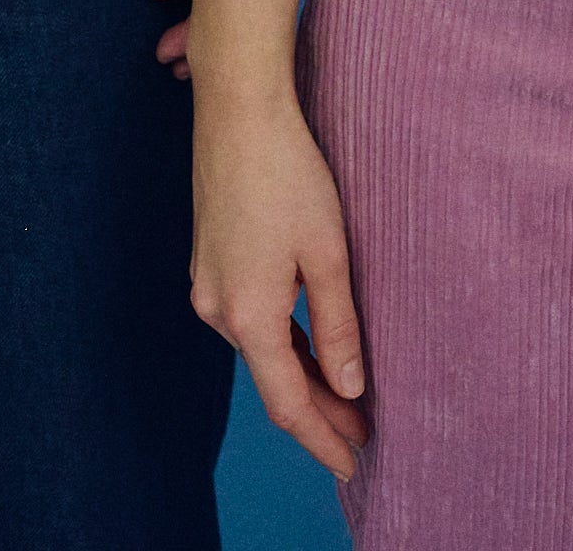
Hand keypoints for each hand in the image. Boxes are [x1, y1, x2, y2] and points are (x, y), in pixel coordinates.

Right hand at [192, 86, 367, 478]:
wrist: (237, 109)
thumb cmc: (288, 173)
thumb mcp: (327, 253)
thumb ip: (337, 325)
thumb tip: (349, 387)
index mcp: (248, 315)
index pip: (288, 403)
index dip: (323, 438)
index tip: (354, 464)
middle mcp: (218, 309)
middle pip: (273, 379)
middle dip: (319, 411)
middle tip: (364, 434)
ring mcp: (208, 283)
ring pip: (260, 348)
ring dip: (301, 375)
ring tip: (347, 396)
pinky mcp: (210, 259)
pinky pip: (248, 319)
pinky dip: (282, 341)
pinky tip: (307, 344)